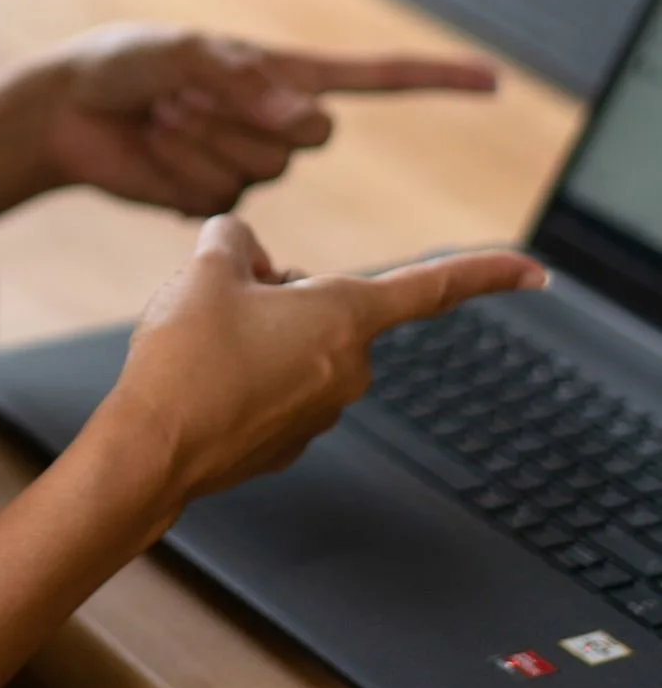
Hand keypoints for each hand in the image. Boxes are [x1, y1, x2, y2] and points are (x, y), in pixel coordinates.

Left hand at [36, 24, 495, 216]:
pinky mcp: (213, 199)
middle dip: (250, 115)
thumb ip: (242, 80)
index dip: (435, 78)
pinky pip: (222, 197)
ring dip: (205, 139)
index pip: (375, 77)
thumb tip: (305, 119)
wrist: (66, 111)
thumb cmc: (123, 63)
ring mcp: (247, 163)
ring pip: (262, 171)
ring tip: (164, 112)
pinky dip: (183, 168)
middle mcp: (274, 120)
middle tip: (187, 92)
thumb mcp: (181, 52)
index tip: (490, 81)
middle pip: (313, 138)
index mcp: (280, 73)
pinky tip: (154, 145)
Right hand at [98, 214, 546, 530]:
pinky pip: (276, 386)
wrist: (151, 450)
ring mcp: (320, 412)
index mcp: (344, 316)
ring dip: (259, 332)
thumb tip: (245, 251)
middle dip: (281, 291)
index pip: (431, 288)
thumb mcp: (204, 267)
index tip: (536, 271)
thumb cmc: (184, 358)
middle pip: (328, 304)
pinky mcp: (287, 442)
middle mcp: (348, 368)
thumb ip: (234, 238)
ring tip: (201, 346)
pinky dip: (245, 374)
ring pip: (299, 344)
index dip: (486, 272)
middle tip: (222, 297)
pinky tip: (204, 381)